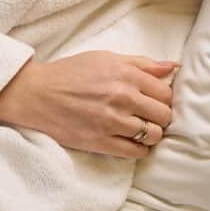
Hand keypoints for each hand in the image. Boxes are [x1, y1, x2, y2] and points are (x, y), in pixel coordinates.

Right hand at [0, 51, 177, 157]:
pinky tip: (132, 142)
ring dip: (152, 134)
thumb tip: (173, 67)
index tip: (157, 101)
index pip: (165, 92)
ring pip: (153, 135)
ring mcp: (112, 122)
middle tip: (151, 116)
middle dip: (161, 117)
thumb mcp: (106, 58)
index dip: (164, 98)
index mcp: (125, 74)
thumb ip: (141, 63)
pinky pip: (135, 152)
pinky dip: (140, 149)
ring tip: (142, 130)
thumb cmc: (71, 73)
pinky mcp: (100, 142)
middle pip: (164, 115)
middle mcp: (122, 97)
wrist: (36, 94)